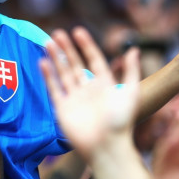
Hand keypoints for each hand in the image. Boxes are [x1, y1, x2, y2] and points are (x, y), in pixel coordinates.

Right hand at [40, 26, 139, 159]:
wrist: (107, 147)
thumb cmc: (121, 121)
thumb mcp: (131, 93)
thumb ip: (131, 71)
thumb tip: (135, 49)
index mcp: (104, 84)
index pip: (93, 60)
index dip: (86, 46)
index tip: (78, 31)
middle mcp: (88, 89)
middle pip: (74, 64)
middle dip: (66, 49)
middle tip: (57, 33)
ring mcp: (74, 98)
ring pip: (62, 74)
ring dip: (55, 58)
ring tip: (47, 42)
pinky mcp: (62, 109)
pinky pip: (53, 89)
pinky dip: (48, 76)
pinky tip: (43, 62)